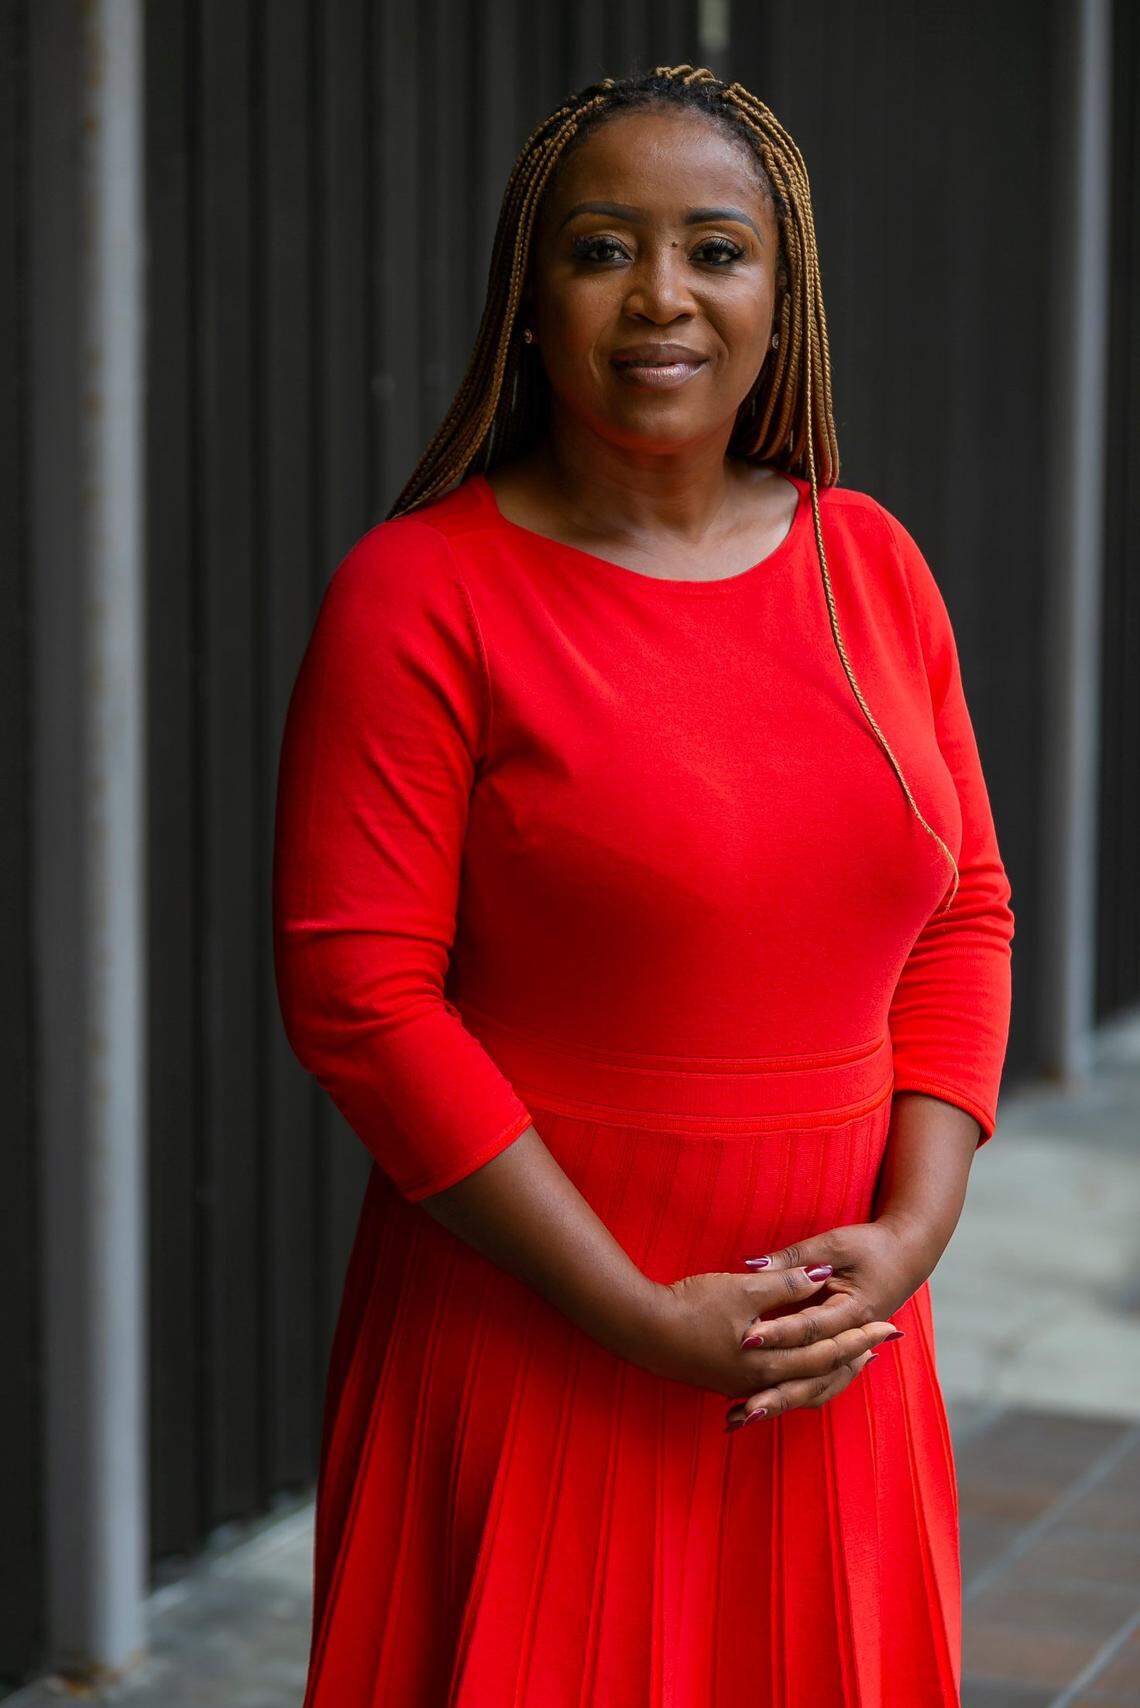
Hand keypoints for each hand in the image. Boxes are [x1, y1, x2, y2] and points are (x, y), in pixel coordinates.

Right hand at [628, 1263, 901, 1408]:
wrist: (641, 1330)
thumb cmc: (692, 1305)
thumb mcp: (742, 1289)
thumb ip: (785, 1284)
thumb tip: (822, 1275)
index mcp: (770, 1361)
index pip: (827, 1351)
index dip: (859, 1338)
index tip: (887, 1328)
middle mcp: (761, 1381)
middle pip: (819, 1374)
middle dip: (851, 1358)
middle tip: (879, 1346)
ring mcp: (743, 1384)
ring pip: (800, 1385)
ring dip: (827, 1370)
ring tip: (849, 1357)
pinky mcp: (727, 1379)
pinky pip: (778, 1384)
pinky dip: (801, 1375)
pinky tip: (801, 1364)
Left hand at [723, 1218, 928, 1427]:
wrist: (908, 1254)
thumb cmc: (871, 1246)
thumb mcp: (834, 1244)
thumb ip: (796, 1259)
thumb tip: (755, 1265)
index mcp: (855, 1309)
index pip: (811, 1327)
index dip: (779, 1333)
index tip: (747, 1340)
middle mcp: (852, 1338)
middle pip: (813, 1372)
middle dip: (776, 1390)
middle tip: (740, 1406)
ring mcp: (851, 1352)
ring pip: (816, 1387)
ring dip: (782, 1402)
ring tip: (743, 1418)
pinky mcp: (843, 1355)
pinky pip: (819, 1384)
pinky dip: (793, 1396)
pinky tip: (761, 1406)